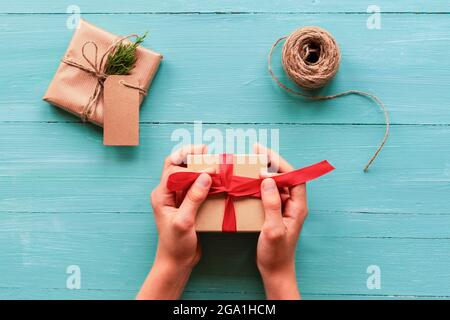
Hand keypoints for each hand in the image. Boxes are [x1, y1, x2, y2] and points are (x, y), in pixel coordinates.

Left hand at [137, 145, 210, 299]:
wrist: (176, 262)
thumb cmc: (175, 245)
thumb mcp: (184, 221)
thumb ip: (193, 198)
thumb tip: (205, 176)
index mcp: (161, 195)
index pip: (173, 170)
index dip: (191, 165)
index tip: (210, 167)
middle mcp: (168, 193)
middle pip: (176, 166)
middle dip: (190, 156)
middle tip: (207, 151)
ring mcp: (177, 198)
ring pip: (186, 175)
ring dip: (199, 168)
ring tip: (213, 162)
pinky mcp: (187, 205)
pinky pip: (195, 187)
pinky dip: (204, 181)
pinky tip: (216, 181)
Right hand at [254, 144, 307, 299]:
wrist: (275, 270)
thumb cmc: (276, 253)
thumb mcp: (273, 229)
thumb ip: (272, 205)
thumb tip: (267, 180)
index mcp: (298, 206)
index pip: (294, 177)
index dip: (281, 164)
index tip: (265, 155)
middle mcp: (293, 204)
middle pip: (285, 176)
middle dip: (271, 162)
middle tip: (256, 151)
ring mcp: (284, 208)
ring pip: (276, 183)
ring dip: (264, 172)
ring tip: (251, 162)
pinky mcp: (274, 212)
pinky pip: (268, 193)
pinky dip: (259, 185)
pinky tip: (248, 183)